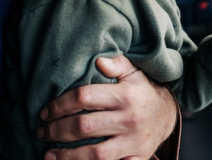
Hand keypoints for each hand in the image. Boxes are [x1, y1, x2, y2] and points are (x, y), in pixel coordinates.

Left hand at [37, 56, 176, 159]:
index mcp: (125, 95)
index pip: (84, 97)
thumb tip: (98, 60)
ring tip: (48, 154)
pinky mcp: (137, 159)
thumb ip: (117, 64)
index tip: (45, 111)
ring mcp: (133, 142)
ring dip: (67, 156)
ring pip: (94, 154)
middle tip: (42, 132)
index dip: (60, 104)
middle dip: (56, 131)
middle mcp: (129, 119)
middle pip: (84, 126)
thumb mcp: (134, 73)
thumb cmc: (143, 91)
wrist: (169, 115)